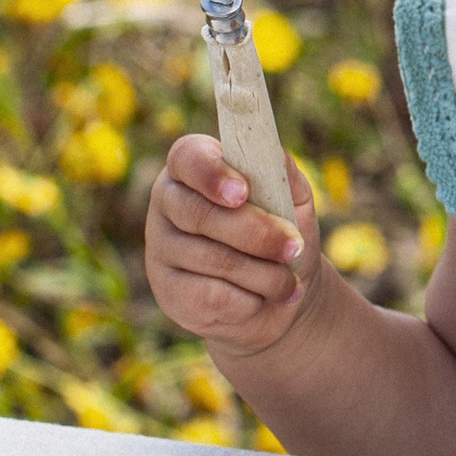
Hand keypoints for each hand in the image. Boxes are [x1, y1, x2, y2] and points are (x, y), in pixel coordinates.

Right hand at [145, 135, 321, 358]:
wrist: (279, 294)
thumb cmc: (283, 233)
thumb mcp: (294, 199)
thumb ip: (282, 173)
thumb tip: (270, 154)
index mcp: (194, 168)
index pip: (188, 158)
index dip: (213, 174)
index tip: (242, 193)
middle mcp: (168, 203)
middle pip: (200, 214)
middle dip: (256, 234)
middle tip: (294, 248)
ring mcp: (161, 248)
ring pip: (212, 259)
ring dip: (264, 274)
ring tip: (290, 283)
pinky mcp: (167, 291)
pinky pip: (210, 296)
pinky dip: (249, 301)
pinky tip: (262, 300)